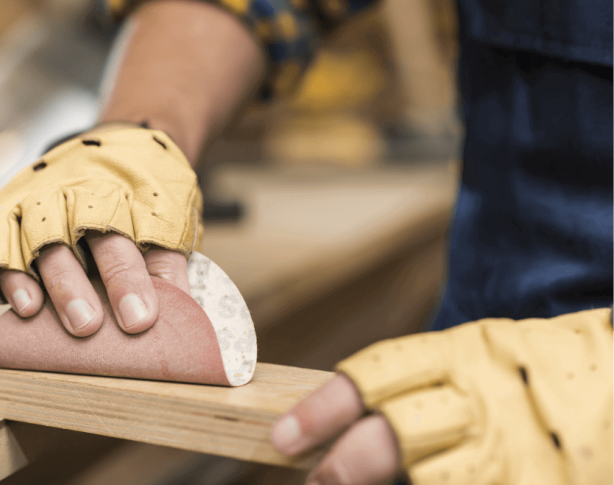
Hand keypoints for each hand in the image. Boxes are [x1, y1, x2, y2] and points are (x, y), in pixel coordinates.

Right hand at [0, 126, 201, 336]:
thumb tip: (182, 319)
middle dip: (84, 285)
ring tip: (52, 316)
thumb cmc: (143, 195)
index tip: (140, 320)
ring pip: (42, 241)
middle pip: (85, 240)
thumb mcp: (170, 217)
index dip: (132, 282)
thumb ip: (169, 265)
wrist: (113, 145)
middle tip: (90, 326)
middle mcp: (82, 195)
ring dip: (52, 283)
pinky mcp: (10, 214)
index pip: (134, 240)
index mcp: (128, 196)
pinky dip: (8, 275)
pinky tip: (23, 304)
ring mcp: (43, 202)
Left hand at [273, 309, 612, 484]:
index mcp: (461, 351)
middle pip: (396, 433)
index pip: (376, 373)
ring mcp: (515, 447)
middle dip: (345, 465)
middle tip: (312, 483)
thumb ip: (419, 381)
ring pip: (433, 480)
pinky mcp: (540, 484)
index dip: (324, 408)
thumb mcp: (475, 352)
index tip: (283, 436)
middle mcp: (483, 397)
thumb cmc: (528, 367)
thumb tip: (345, 420)